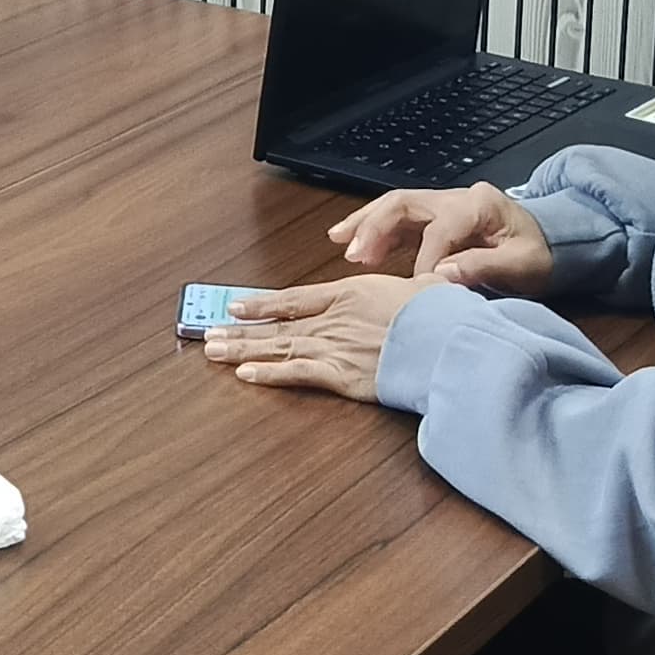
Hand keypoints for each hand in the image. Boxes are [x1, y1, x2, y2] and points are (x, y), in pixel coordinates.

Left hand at [200, 276, 420, 400]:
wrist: (446, 337)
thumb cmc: (440, 312)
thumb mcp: (425, 287)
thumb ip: (414, 285)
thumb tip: (430, 279)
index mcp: (349, 292)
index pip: (293, 298)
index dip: (262, 304)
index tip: (237, 306)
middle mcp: (333, 318)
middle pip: (277, 325)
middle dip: (241, 330)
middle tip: (209, 333)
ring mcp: (333, 346)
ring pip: (277, 347)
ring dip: (242, 349)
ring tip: (213, 351)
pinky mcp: (339, 375)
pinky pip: (296, 374)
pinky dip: (269, 374)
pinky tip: (244, 374)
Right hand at [329, 184, 553, 293]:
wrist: (552, 243)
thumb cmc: (540, 254)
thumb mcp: (523, 265)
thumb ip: (484, 266)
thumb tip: (442, 274)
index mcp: (479, 204)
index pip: (441, 228)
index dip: (425, 257)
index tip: (416, 286)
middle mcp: (455, 198)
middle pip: (405, 203)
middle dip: (376, 226)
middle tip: (354, 255)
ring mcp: (442, 206)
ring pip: (394, 207)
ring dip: (366, 224)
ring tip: (340, 242)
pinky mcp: (434, 220)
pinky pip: (398, 220)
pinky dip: (374, 231)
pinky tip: (353, 246)